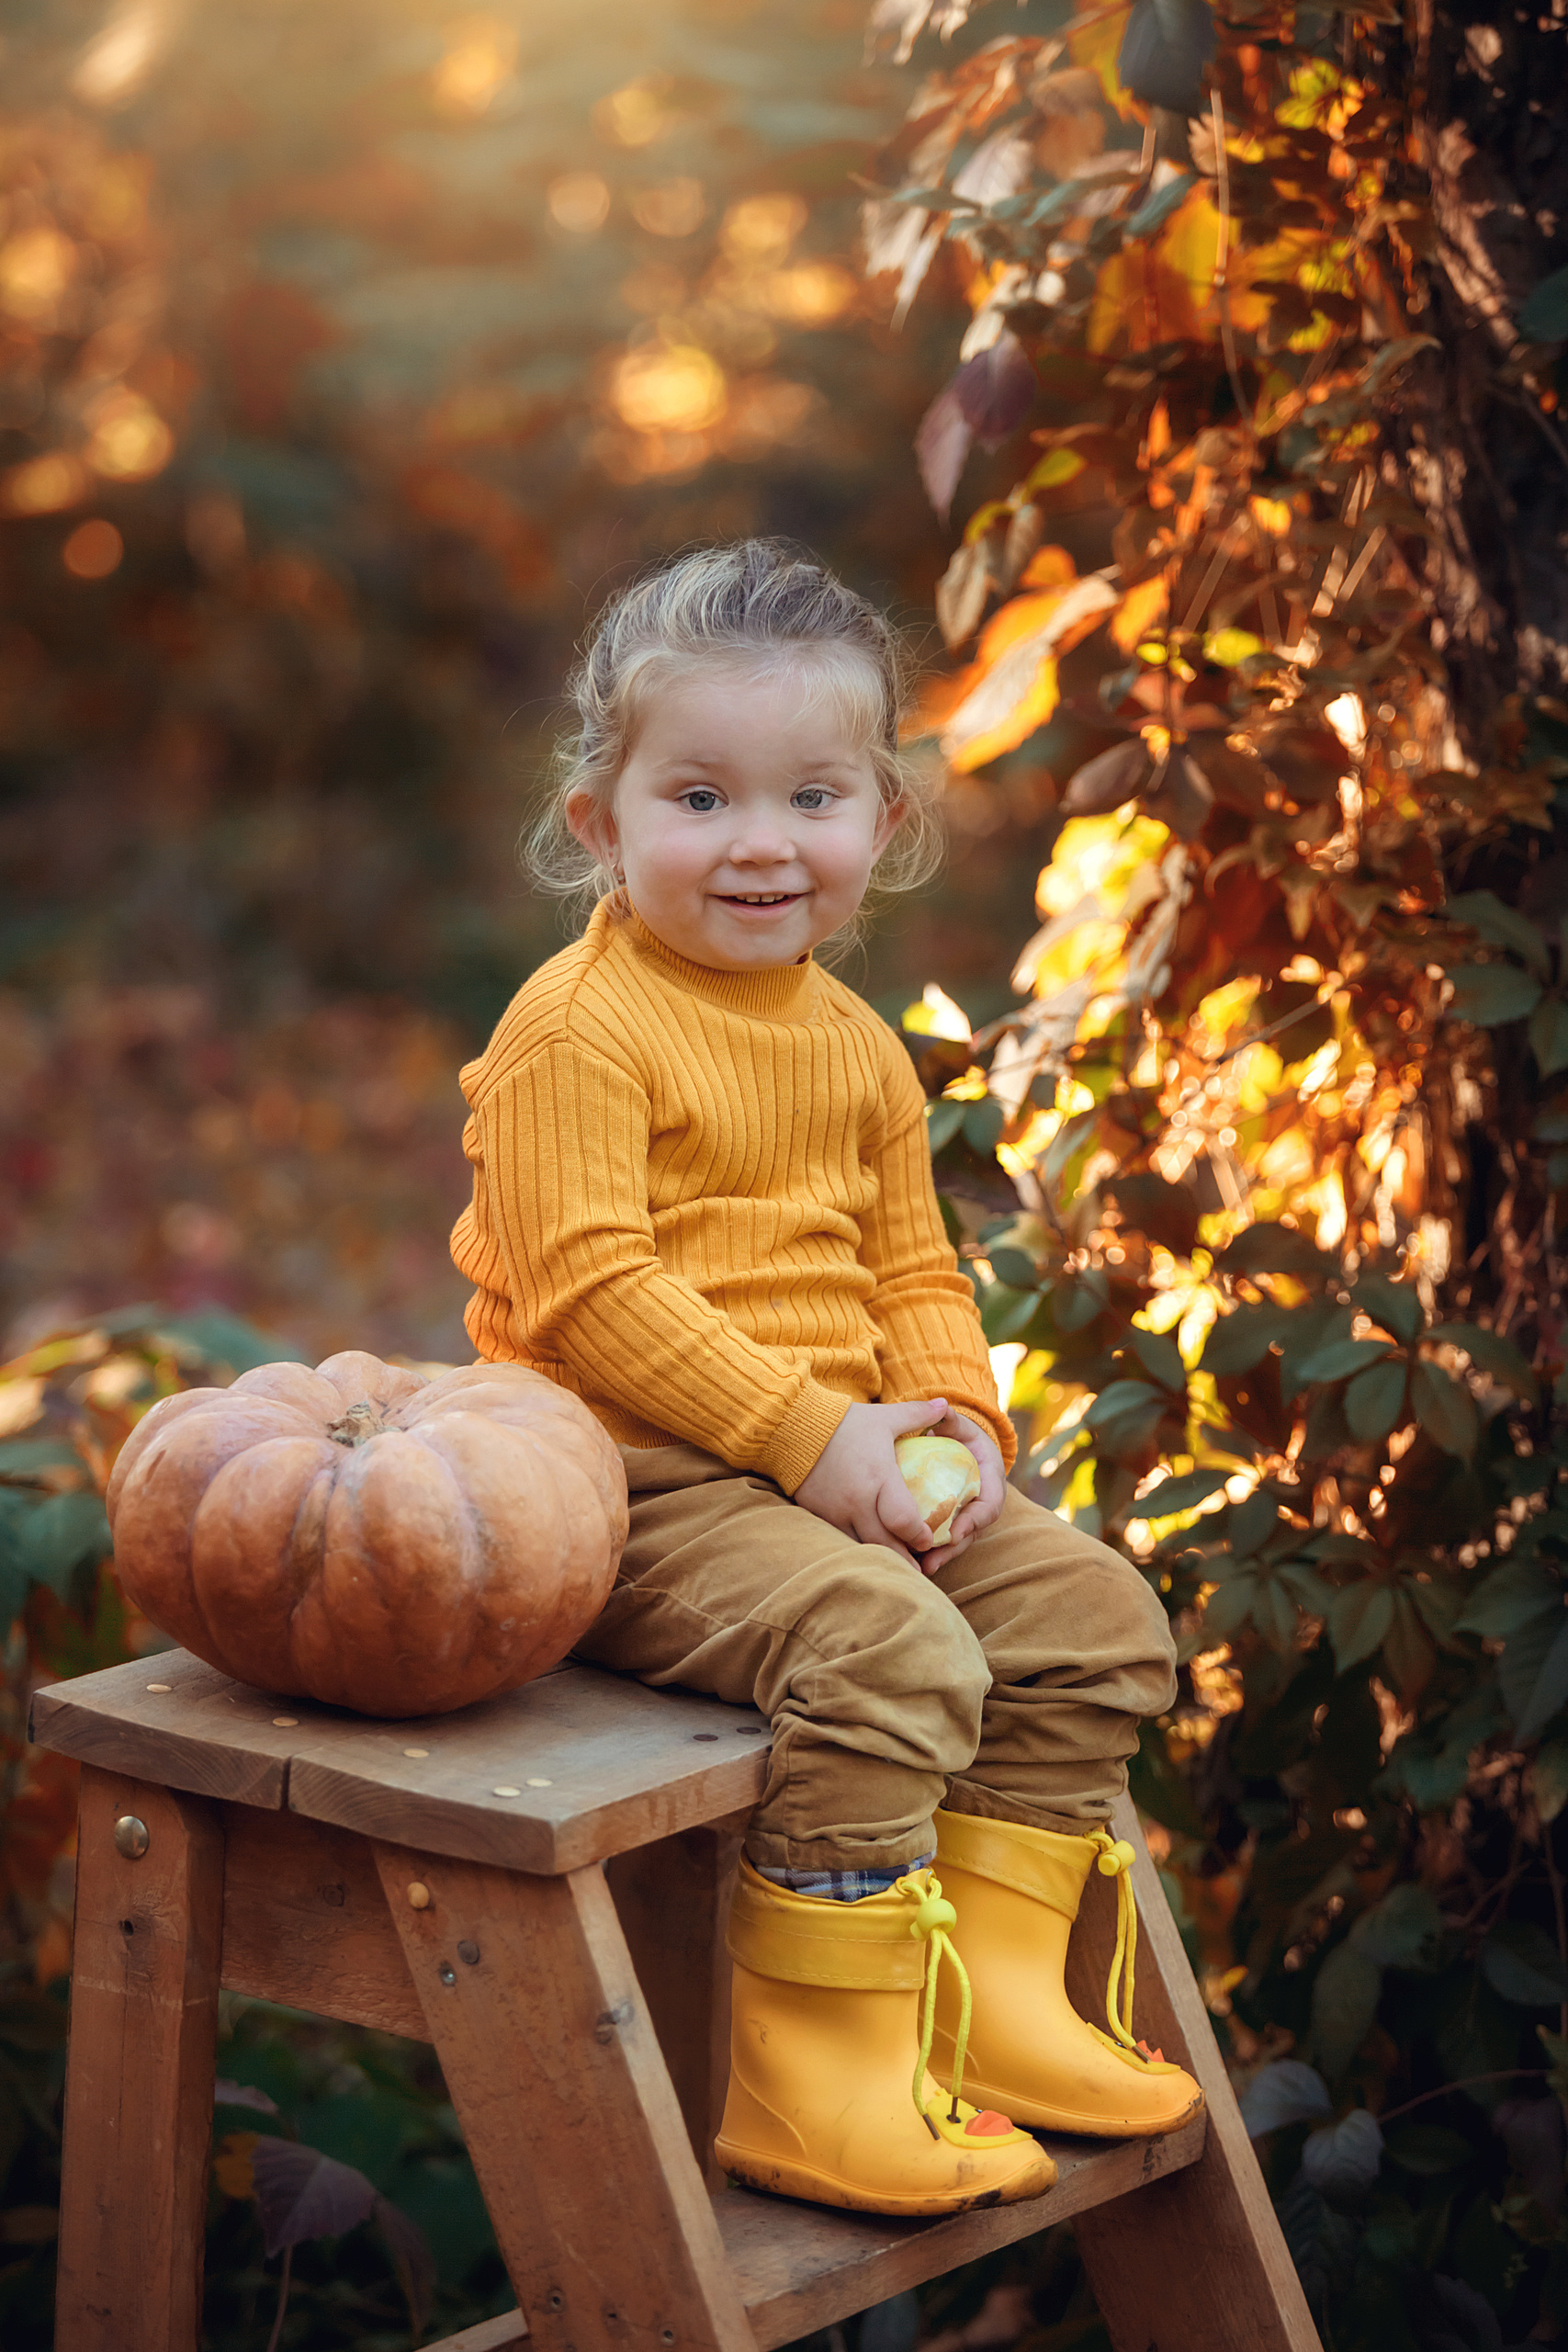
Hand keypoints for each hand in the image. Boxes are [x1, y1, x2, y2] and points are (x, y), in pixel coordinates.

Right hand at [793, 1398, 948, 1565]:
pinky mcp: (818, 1515)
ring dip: (882, 1556)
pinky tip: (869, 1549)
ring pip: (863, 1547)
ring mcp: (835, 1511)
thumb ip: (918, 1414)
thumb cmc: (844, 1422)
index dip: (920, 1536)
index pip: (904, 1520)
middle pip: (886, 1544)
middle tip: (920, 1565)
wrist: (791, 1426)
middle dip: (905, 1559)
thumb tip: (945, 1404)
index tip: (930, 1540)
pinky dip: (859, 1546)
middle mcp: (857, 1501)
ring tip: (898, 1564)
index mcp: (879, 1477)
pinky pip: (842, 1539)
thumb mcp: (884, 1417)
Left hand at [915, 1407, 1006, 1574]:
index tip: (955, 1533)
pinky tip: (908, 1560)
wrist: (962, 1448)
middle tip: (931, 1561)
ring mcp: (966, 1516)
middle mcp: (981, 1504)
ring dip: (940, 1557)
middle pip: (970, 1533)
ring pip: (955, 1542)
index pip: (988, 1508)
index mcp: (990, 1483)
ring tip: (920, 1569)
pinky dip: (928, 1550)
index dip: (973, 1522)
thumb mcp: (960, 1427)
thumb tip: (942, 1409)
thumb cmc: (962, 1436)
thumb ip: (952, 1421)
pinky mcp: (949, 1522)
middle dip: (953, 1549)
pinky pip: (940, 1539)